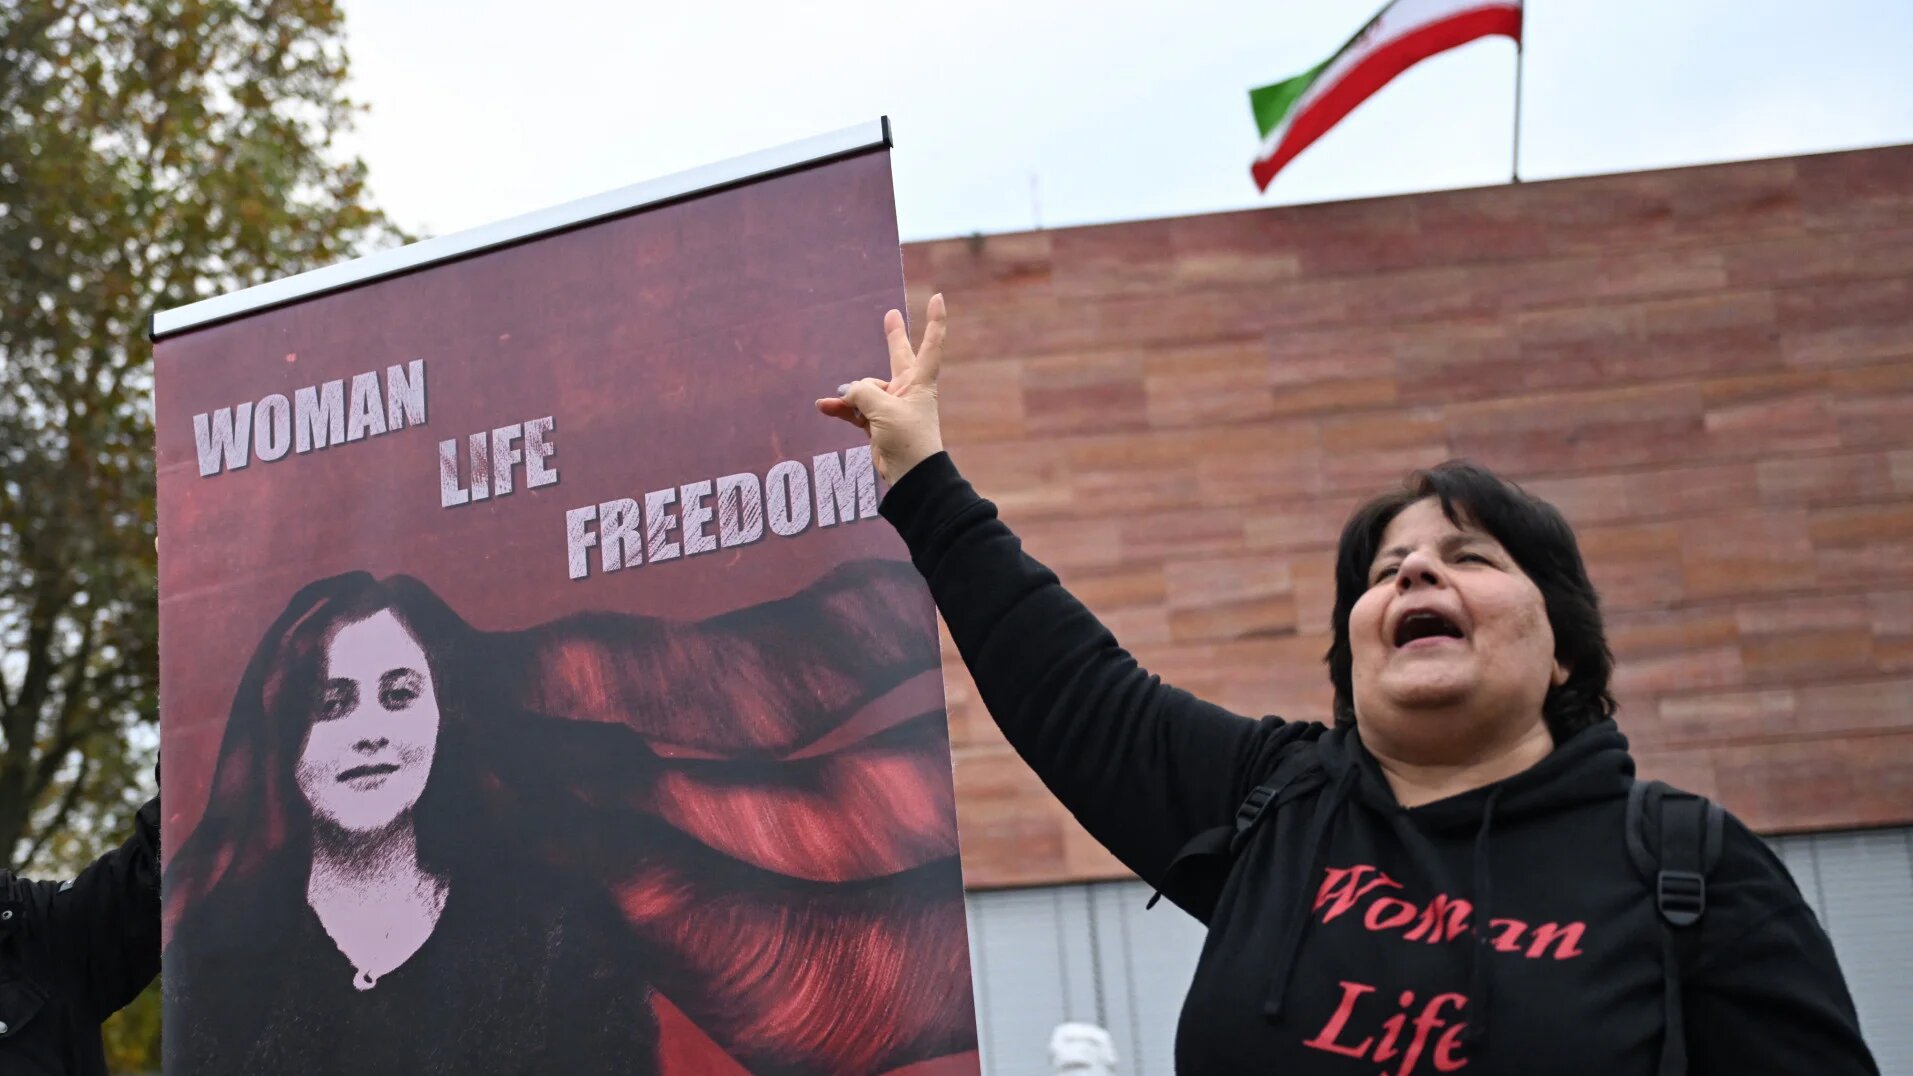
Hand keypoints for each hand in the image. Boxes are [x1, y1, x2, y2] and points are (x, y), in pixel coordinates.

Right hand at [815, 293, 946, 484]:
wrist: (910, 476)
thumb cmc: (908, 440)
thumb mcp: (884, 410)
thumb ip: (863, 393)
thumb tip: (848, 392)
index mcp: (920, 382)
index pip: (931, 344)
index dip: (935, 320)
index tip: (938, 297)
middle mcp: (907, 390)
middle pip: (898, 356)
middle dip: (894, 336)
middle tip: (891, 315)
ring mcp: (891, 406)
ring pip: (865, 389)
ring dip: (849, 395)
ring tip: (838, 403)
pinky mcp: (877, 424)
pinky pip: (854, 409)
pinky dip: (840, 408)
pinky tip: (823, 406)